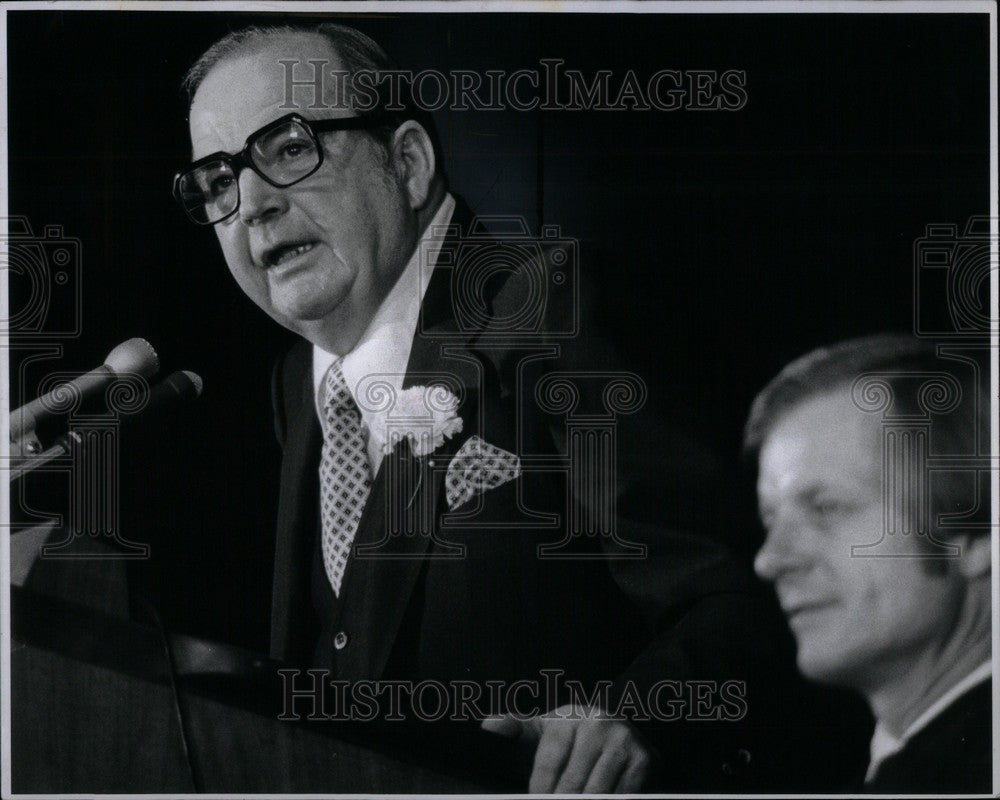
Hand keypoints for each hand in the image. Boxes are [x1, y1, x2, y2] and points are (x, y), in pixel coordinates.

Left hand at [481, 704, 655, 792]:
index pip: (549, 761)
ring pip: (597, 795)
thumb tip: (486, 726)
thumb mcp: (542, 731)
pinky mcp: (646, 761)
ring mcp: (625, 741)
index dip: (540, 790)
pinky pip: (622, 797)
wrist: (619, 733)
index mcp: (569, 716)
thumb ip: (513, 729)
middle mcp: (599, 723)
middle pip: (572, 783)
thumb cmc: (570, 738)